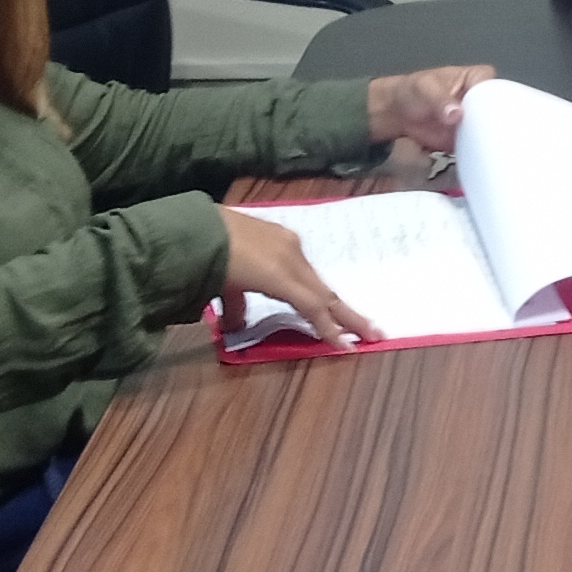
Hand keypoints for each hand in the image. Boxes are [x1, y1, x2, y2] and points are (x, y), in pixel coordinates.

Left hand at [218, 211, 380, 346]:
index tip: (347, 347)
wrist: (196, 223)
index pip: (313, 306)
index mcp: (282, 274)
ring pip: (313, 278)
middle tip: (376, 332)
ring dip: (328, 300)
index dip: (330, 328)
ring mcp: (287, 242)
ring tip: (345, 317)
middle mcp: (291, 256)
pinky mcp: (278, 233)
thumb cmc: (210, 258)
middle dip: (349, 316)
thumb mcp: (224, 289)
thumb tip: (238, 324)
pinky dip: (307, 282)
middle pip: (324, 293)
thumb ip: (237, 308)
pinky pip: (299, 264)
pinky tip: (307, 290)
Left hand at [365, 64, 492, 150]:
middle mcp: (481, 99)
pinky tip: (482, 159)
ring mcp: (476, 120)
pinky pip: (480, 146)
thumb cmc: (413, 92)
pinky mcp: (470, 138)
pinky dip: (480, 153)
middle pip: (498, 110)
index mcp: (476, 78)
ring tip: (491, 150)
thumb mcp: (424, 89)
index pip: (493, 85)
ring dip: (490, 140)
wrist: (397, 114)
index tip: (492, 113)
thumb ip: (440, 99)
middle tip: (493, 136)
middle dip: (497, 123)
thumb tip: (456, 114)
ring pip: (492, 130)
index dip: (496, 98)